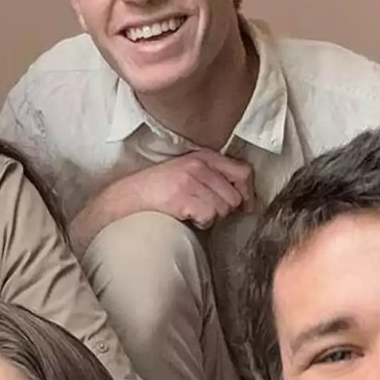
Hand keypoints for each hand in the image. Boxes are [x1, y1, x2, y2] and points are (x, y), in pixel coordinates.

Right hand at [92, 152, 255, 232]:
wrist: (131, 194)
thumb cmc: (163, 188)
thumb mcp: (191, 173)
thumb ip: (217, 179)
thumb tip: (246, 202)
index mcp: (205, 156)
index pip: (243, 172)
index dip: (248, 193)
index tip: (246, 207)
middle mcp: (200, 165)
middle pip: (234, 197)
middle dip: (223, 210)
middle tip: (205, 210)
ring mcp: (191, 179)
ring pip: (223, 209)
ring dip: (210, 217)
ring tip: (193, 211)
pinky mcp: (182, 196)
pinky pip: (208, 216)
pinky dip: (200, 222)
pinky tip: (187, 216)